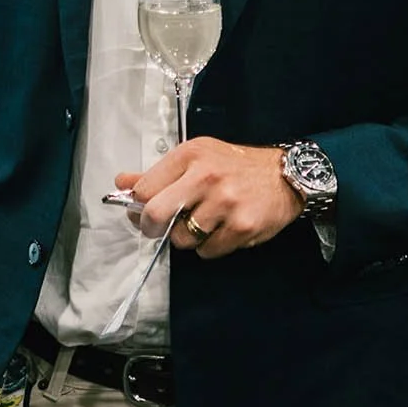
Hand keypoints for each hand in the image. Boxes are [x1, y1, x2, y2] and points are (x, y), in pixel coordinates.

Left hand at [117, 138, 302, 259]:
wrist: (285, 176)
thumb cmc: (236, 167)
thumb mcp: (196, 157)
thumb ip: (158, 173)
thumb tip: (122, 183)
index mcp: (190, 155)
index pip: (144, 188)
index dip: (137, 206)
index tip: (142, 212)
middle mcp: (206, 176)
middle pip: (156, 214)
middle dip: (151, 228)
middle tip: (159, 228)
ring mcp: (225, 202)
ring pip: (182, 238)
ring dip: (188, 237)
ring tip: (205, 222)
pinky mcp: (241, 226)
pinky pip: (207, 251)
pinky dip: (210, 246)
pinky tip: (223, 229)